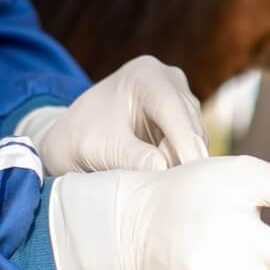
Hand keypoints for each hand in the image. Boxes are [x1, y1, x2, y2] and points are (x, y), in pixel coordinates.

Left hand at [19, 55, 208, 173]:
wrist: (74, 137)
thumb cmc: (81, 137)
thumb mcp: (99, 147)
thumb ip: (131, 156)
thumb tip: (163, 170)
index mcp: (146, 76)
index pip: (171, 108)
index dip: (184, 141)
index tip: (192, 172)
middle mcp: (170, 82)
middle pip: (188, 123)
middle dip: (185, 157)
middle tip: (180, 193)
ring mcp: (180, 99)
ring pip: (195, 136)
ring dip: (184, 163)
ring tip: (171, 192)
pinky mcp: (184, 119)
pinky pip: (192, 144)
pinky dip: (182, 163)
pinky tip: (171, 183)